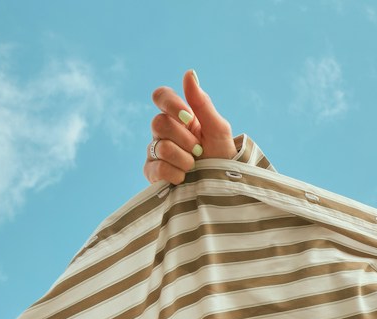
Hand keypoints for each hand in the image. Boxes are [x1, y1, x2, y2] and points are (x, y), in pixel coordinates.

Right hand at [145, 69, 234, 185]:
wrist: (223, 187)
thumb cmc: (223, 157)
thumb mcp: (218, 129)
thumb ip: (202, 103)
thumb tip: (189, 73)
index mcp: (179, 116)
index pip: (161, 96)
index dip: (171, 104)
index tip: (188, 117)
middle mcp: (164, 132)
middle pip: (158, 123)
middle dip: (184, 139)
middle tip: (199, 150)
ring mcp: (156, 152)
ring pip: (159, 147)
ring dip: (183, 159)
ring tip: (195, 167)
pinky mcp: (152, 173)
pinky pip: (155, 168)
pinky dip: (173, 174)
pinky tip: (184, 178)